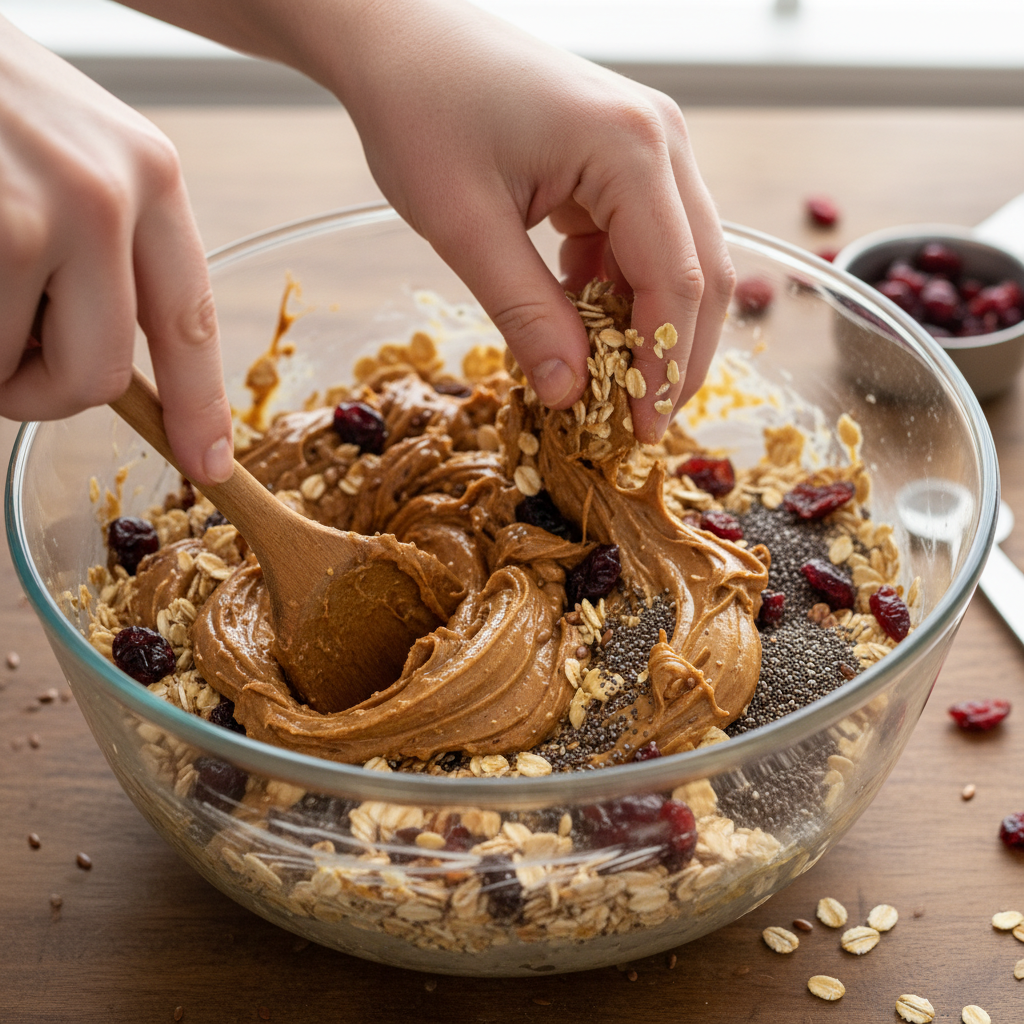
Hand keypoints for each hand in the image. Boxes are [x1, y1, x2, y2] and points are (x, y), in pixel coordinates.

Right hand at [0, 17, 232, 482]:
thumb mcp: (70, 151)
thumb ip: (105, 249)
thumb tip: (110, 359)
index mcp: (150, 178)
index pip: (189, 322)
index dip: (198, 405)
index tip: (208, 462)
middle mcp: (107, 196)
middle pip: (99, 375)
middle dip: (39, 390)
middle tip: (2, 361)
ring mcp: (36, 214)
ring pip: (20, 367)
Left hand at [307, 0, 734, 441]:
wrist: (398, 36)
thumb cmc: (421, 111)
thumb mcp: (465, 226)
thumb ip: (525, 313)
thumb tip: (572, 394)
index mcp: (629, 148)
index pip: (676, 280)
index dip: (662, 367)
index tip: (638, 431)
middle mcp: (660, 139)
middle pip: (700, 272)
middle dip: (673, 355)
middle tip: (638, 423)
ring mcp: (648, 144)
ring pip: (678, 259)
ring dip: (647, 326)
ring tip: (607, 385)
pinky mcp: (623, 158)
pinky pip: (641, 241)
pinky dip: (618, 292)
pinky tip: (580, 321)